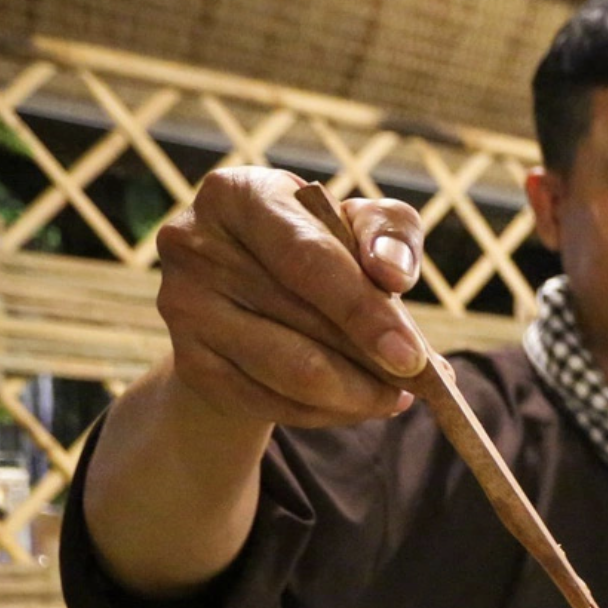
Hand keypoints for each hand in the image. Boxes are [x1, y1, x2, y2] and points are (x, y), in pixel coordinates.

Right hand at [153, 167, 430, 428]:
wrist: (247, 288)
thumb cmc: (315, 244)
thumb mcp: (357, 222)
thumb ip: (388, 233)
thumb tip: (393, 273)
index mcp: (238, 195)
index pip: (307, 259)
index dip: (363, 311)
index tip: (413, 358)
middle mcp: (195, 246)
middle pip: (303, 323)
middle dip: (373, 361)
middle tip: (425, 383)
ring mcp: (183, 308)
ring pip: (290, 374)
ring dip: (357, 395)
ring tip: (398, 394)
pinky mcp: (190, 363)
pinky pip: (272, 405)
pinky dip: (327, 412)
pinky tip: (357, 402)